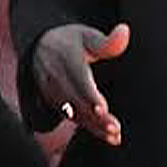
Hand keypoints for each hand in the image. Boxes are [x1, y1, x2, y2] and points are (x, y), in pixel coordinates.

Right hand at [33, 23, 128, 145]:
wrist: (41, 47)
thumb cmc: (72, 41)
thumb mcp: (88, 36)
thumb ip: (107, 40)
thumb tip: (125, 31)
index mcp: (66, 58)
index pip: (77, 79)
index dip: (89, 95)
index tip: (102, 108)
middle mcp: (56, 77)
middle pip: (76, 101)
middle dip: (95, 117)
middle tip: (115, 128)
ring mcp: (52, 92)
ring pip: (73, 113)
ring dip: (93, 126)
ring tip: (115, 135)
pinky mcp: (54, 103)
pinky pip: (71, 118)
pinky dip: (89, 127)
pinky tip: (107, 135)